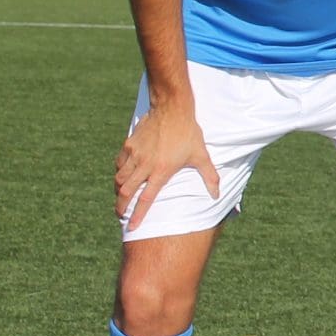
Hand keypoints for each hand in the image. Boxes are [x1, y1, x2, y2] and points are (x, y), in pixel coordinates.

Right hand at [115, 99, 218, 230]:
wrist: (172, 108)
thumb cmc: (188, 133)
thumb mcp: (201, 155)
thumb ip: (209, 176)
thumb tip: (217, 195)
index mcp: (161, 170)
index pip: (146, 198)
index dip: (138, 215)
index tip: (132, 227)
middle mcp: (145, 164)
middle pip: (126, 192)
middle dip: (121, 207)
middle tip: (121, 216)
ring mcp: (134, 154)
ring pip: (119, 179)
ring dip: (119, 192)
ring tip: (121, 199)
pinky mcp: (128, 145)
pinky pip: (119, 165)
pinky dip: (118, 174)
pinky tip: (122, 178)